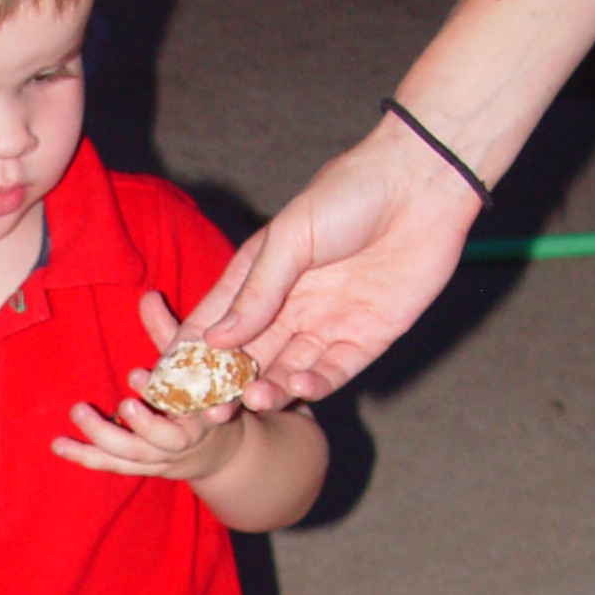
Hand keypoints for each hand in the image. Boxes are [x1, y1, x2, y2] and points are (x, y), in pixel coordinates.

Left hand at [52, 288, 247, 477]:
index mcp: (203, 410)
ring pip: (133, 456)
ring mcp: (160, 458)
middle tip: (120, 403)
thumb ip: (169, 333)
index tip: (137, 374)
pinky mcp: (140, 466)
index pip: (190, 404)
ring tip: (78, 412)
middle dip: (140, 423)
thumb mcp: (191, 363)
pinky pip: (113, 465)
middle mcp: (184, 440)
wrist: (216, 449)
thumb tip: (148, 296)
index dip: (164, 394)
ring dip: (103, 438)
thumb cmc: (200, 394)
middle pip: (161, 440)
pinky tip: (59, 446)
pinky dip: (86, 457)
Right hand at [180, 117, 482, 406]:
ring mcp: (328, 324)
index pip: (216, 323)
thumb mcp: (290, 237)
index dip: (193, 354)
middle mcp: (290, 306)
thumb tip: (215, 340)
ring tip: (253, 399)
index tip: (172, 382)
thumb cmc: (349, 194)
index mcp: (262, 276)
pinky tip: (297, 386)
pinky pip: (333, 372)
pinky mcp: (367, 337)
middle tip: (212, 411)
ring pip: (287, 371)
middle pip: (249, 358)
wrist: (422, 184)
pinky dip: (313, 384)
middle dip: (228, 386)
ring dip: (268, 390)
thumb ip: (256, 291)